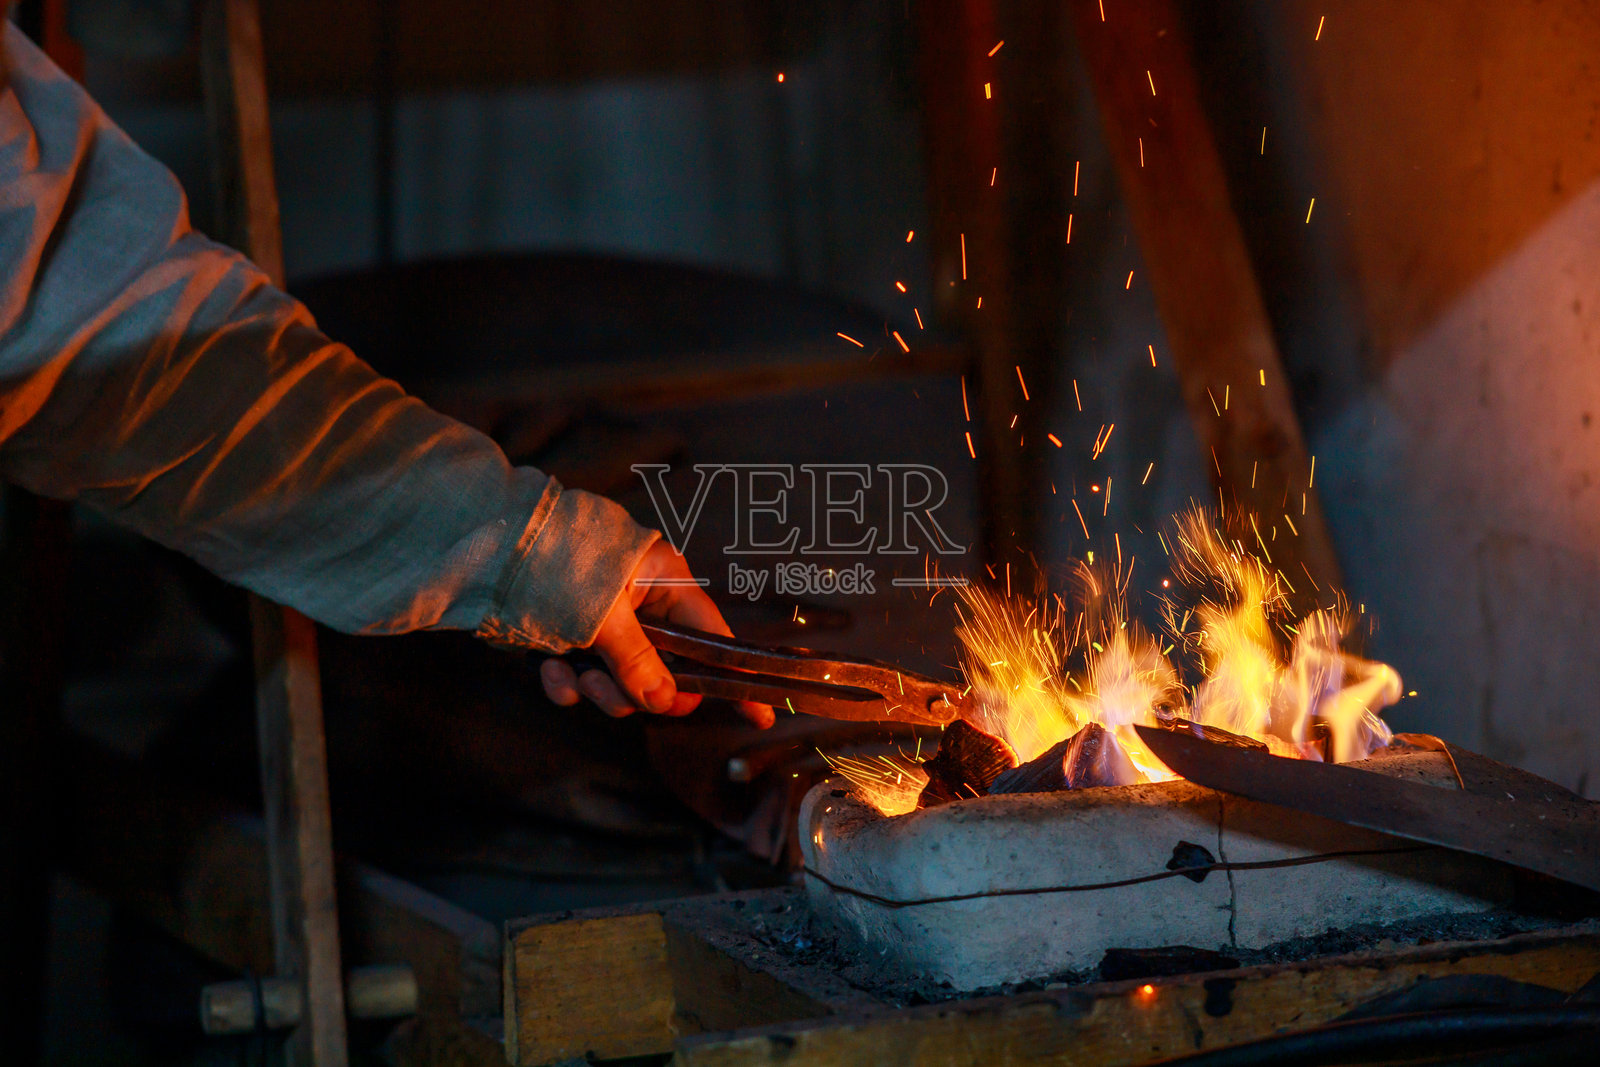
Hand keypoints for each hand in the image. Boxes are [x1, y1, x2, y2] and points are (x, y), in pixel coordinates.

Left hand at [538, 541, 774, 727]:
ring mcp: (606, 620)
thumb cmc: (553, 565)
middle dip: (633, 688)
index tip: (758, 713)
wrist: (485, 547)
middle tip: (607, 689)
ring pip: (621, 679)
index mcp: (664, 581)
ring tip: (570, 673)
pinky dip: (566, 680)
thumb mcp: (604, 615)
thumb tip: (666, 701)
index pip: (712, 638)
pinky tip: (547, 669)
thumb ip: (638, 662)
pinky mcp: (571, 635)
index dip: (731, 678)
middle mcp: (641, 601)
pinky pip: (584, 674)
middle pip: (663, 669)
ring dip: (595, 687)